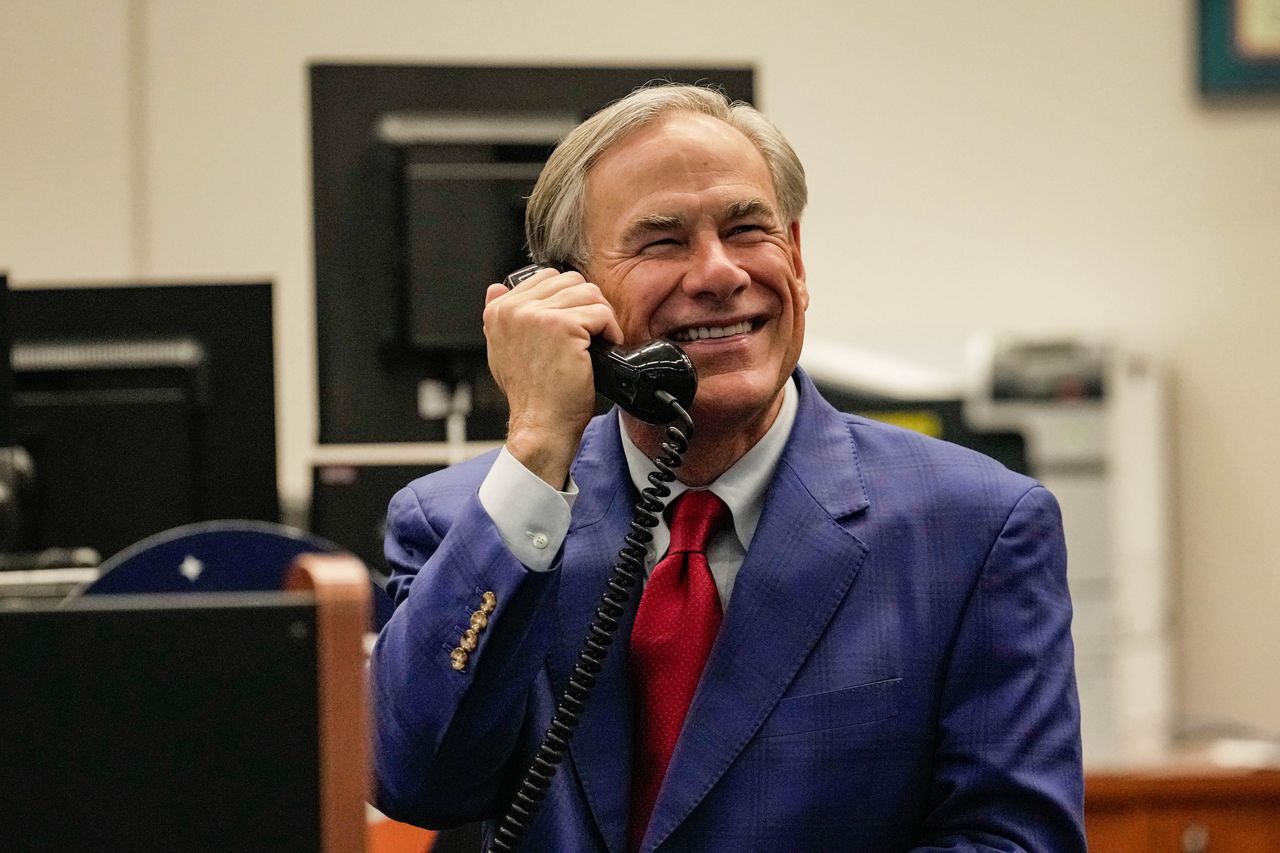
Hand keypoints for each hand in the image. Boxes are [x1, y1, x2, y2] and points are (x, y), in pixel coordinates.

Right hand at [483, 268, 622, 486]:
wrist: (540, 426)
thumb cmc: (530, 395)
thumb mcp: (502, 351)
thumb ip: (501, 318)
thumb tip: (495, 288)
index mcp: (499, 310)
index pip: (547, 278)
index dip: (568, 300)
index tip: (574, 327)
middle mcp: (514, 308)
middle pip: (570, 280)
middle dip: (587, 305)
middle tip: (590, 334)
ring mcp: (537, 315)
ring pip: (588, 293)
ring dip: (601, 317)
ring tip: (597, 342)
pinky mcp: (562, 326)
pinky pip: (600, 312)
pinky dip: (610, 331)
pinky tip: (603, 350)